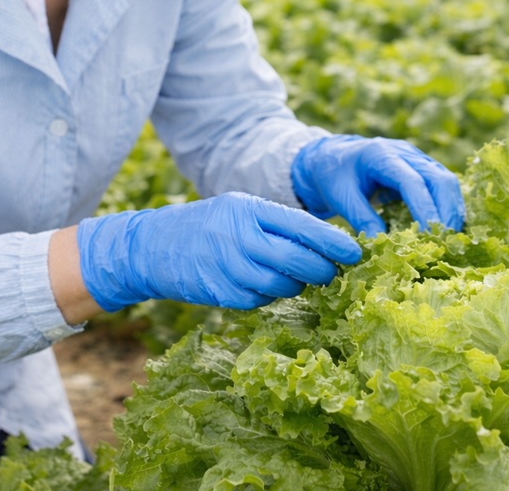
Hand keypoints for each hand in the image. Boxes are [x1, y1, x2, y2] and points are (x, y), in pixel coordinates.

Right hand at [75, 192, 361, 311]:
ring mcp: (230, 268)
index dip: (334, 242)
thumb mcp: (239, 208)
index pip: (302, 226)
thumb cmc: (207, 225)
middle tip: (335, 272)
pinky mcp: (222, 294)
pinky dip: (272, 295)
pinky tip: (268, 285)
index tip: (357, 252)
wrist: (151, 246)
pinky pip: (262, 300)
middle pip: (298, 260)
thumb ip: (276, 222)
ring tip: (300, 277)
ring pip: (284, 285)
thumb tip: (325, 241)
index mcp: (248, 209)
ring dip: (299, 285)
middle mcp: (240, 238)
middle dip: (324, 269)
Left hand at [291, 135, 465, 236]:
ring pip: (446, 181)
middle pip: (439, 179)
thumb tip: (382, 244)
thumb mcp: (341, 197)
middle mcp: (405, 152)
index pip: (412, 181)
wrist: (332, 158)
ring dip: (452, 210)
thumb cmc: (334, 176)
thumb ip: (361, 218)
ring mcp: (417, 159)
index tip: (431, 234)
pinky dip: (448, 207)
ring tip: (448, 239)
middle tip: (445, 242)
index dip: (425, 208)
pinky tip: (445, 229)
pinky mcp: (423, 169)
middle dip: (447, 211)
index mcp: (382, 155)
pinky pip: (443, 186)